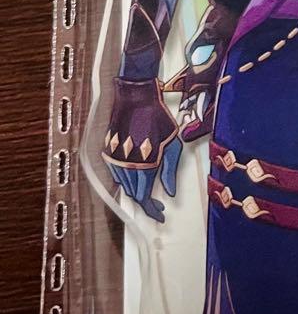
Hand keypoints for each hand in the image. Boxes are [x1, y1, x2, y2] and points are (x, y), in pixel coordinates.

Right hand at [102, 78, 182, 221]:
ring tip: (151, 193)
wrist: (135, 99)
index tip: (160, 215)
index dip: (152, 210)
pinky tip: (139, 178)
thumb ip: (170, 170)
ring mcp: (114, 160)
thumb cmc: (158, 118)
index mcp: (142, 166)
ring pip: (124, 186)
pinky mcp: (109, 153)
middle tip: (159, 206)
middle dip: (146, 203)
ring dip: (136, 192)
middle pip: (133, 194)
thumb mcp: (172, 144)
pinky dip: (128, 181)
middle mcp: (125, 166)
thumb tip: (169, 193)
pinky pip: (118, 174)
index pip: (144, 198)